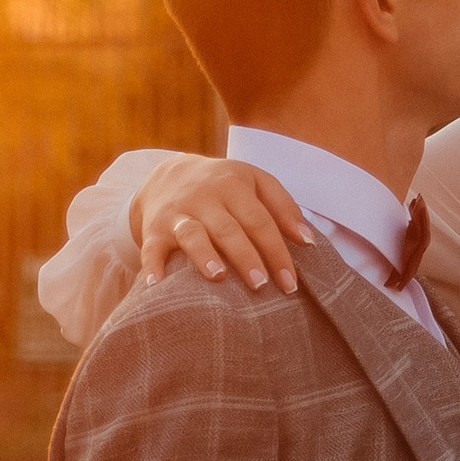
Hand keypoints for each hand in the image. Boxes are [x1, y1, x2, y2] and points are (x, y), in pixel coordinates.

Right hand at [131, 159, 314, 294]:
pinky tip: (156, 285)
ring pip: (192, 234)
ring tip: (219, 277)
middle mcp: (205, 197)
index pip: (260, 220)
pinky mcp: (154, 229)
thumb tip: (308, 241)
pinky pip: (151, 248)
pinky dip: (153, 266)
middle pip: (229, 229)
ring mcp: (178, 213)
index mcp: (234, 185)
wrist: (168, 175)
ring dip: (204, 255)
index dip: (277, 251)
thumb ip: (283, 207)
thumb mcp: (255, 183)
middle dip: (246, 257)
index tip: (290, 282)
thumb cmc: (224, 186)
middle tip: (262, 285)